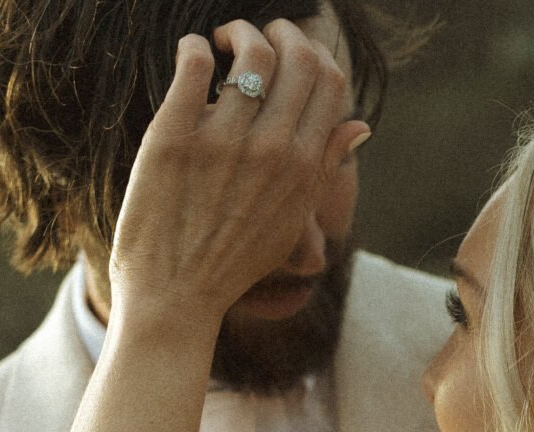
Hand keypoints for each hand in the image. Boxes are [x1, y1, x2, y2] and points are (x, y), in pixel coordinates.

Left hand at [109, 19, 369, 333]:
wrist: (175, 298)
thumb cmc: (233, 264)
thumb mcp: (289, 221)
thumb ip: (324, 168)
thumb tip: (360, 127)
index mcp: (303, 169)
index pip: (328, 80)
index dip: (311, 53)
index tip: (289, 52)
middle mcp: (271, 151)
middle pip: (295, 56)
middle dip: (279, 30)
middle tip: (253, 35)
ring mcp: (222, 142)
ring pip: (250, 50)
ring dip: (237, 32)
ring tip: (219, 45)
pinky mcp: (173, 137)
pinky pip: (194, 62)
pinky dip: (194, 47)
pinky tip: (191, 56)